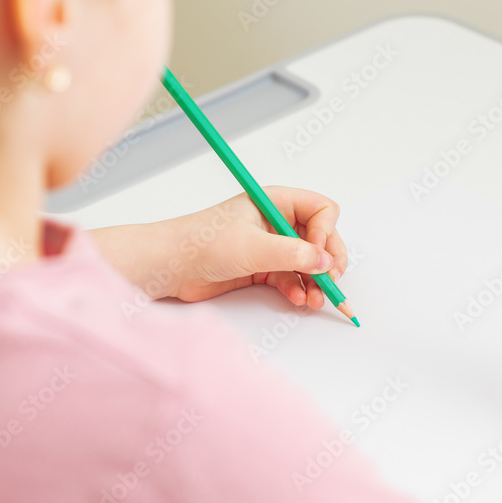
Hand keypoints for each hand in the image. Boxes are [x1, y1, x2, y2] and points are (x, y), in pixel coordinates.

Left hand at [90, 186, 348, 308]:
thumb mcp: (253, 247)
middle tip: (331, 281)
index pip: (321, 210)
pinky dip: (299, 290)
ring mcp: (271, 246)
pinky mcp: (262, 267)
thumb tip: (325, 262)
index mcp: (276, 202)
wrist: (170, 266)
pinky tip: (297, 299)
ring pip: (308, 263)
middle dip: (328, 261)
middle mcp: (277, 222)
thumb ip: (294, 255)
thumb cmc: (201, 243)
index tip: (319, 254)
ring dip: (316, 281)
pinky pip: (293, 278)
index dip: (326, 232)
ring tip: (316, 299)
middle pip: (321, 238)